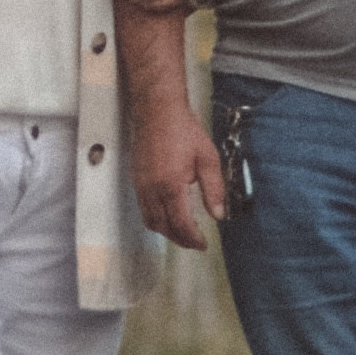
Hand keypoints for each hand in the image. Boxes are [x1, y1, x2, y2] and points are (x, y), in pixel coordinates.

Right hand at [134, 101, 226, 252]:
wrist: (157, 110)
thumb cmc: (183, 130)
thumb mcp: (208, 158)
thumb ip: (214, 189)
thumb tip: (219, 214)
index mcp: (171, 185)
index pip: (181, 223)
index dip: (193, 238)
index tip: (203, 244)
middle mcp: (152, 189)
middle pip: (163, 227)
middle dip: (180, 239)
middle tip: (195, 243)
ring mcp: (141, 185)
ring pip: (150, 220)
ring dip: (166, 232)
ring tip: (183, 233)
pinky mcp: (136, 180)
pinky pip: (143, 209)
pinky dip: (156, 219)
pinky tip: (168, 215)